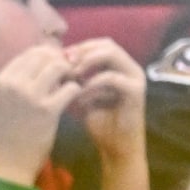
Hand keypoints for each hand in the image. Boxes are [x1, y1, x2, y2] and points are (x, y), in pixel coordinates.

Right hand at [0, 44, 79, 184]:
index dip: (49, 57)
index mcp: (2, 79)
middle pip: (47, 56)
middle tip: (66, 78)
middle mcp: (13, 84)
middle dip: (61, 64)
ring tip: (69, 88)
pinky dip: (76, 91)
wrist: (11, 160)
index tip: (56, 70)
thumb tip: (53, 55)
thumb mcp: (9, 98)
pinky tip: (73, 101)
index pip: (32, 52)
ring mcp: (30, 96)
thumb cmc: (12, 128)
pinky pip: (71, 88)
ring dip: (69, 75)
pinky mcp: (47, 109)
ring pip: (60, 67)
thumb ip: (24, 76)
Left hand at [64, 37, 147, 172]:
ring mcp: (134, 77)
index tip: (58, 59)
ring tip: (71, 77)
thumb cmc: (98, 121)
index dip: (78, 48)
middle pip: (106, 44)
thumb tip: (54, 65)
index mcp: (118, 66)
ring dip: (86, 63)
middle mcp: (129, 67)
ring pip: (110, 55)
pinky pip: (111, 78)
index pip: (98, 44)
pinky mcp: (135, 90)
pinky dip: (91, 84)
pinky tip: (79, 97)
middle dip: (82, 52)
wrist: (115, 145)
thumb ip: (74, 79)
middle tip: (63, 64)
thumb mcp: (81, 95)